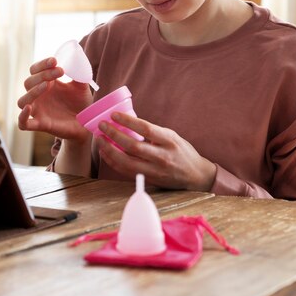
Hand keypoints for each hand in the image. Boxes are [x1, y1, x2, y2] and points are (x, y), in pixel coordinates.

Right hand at [17, 57, 92, 141]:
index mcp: (46, 83)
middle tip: (60, 71)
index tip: (55, 61)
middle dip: (42, 74)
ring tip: (46, 85)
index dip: (42, 64)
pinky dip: (22, 116)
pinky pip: (23, 123)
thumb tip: (77, 60)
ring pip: (22, 101)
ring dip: (32, 91)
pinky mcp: (40, 124)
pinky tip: (29, 108)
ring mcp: (38, 110)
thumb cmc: (80, 102)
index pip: (35, 70)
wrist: (86, 123)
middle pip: (28, 82)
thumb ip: (79, 73)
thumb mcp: (81, 86)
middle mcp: (38, 96)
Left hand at [96, 112, 216, 191]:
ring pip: (126, 162)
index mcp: (169, 141)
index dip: (128, 121)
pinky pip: (126, 171)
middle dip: (114, 135)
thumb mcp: (172, 136)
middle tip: (102, 126)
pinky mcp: (149, 179)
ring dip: (110, 150)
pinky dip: (114, 162)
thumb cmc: (182, 152)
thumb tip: (128, 124)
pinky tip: (106, 153)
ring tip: (100, 139)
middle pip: (133, 146)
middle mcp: (162, 156)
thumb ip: (153, 132)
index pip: (146, 129)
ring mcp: (155, 170)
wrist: (195, 175)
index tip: (114, 115)